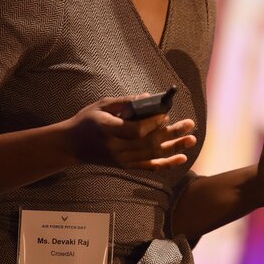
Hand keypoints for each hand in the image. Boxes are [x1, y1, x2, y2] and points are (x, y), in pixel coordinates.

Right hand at [65, 94, 194, 169]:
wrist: (71, 146)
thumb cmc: (87, 120)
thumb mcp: (103, 105)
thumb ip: (126, 102)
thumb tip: (150, 97)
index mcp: (108, 130)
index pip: (136, 130)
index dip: (153, 123)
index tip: (166, 113)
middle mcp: (115, 149)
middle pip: (149, 143)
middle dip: (172, 134)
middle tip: (190, 124)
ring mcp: (121, 160)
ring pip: (152, 155)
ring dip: (174, 147)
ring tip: (192, 139)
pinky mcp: (125, 166)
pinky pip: (149, 166)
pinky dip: (166, 163)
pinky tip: (182, 158)